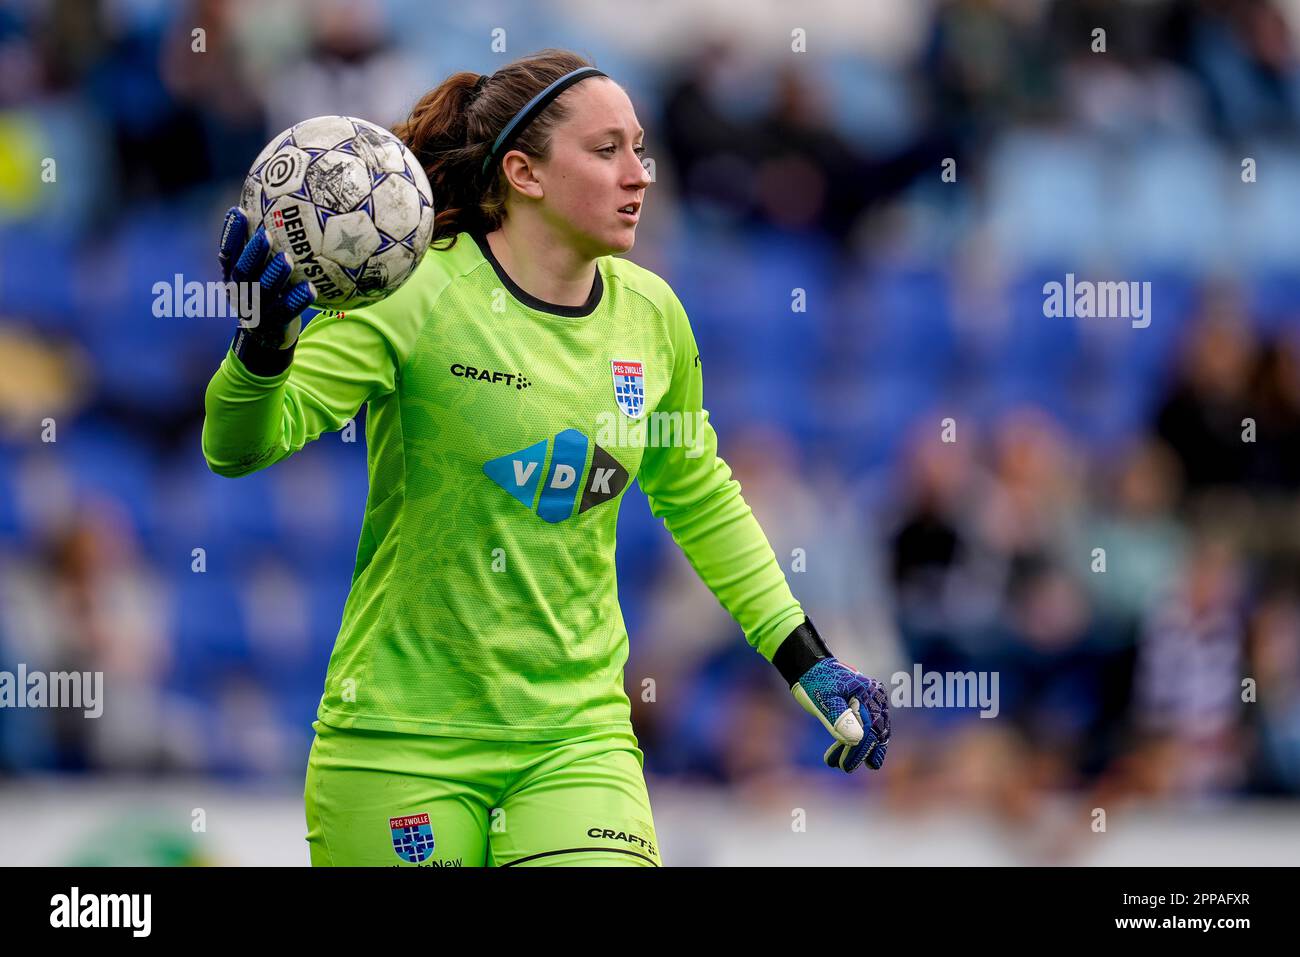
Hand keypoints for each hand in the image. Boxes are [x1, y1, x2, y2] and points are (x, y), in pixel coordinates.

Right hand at [217, 206, 315, 349]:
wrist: (268, 336)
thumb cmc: (269, 293)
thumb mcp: (260, 272)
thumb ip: (264, 248)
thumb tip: (283, 206)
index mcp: (233, 277)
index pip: (227, 252)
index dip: (230, 233)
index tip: (238, 210)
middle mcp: (240, 293)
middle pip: (242, 271)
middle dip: (252, 252)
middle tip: (265, 234)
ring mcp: (256, 310)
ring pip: (263, 291)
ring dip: (274, 274)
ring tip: (287, 259)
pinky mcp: (273, 325)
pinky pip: (287, 312)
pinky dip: (297, 300)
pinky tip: (311, 289)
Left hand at [791, 657, 890, 771]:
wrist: (809, 667)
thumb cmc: (815, 681)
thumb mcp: (825, 700)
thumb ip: (840, 718)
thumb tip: (858, 740)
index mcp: (870, 693)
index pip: (869, 729)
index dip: (859, 751)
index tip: (846, 766)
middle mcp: (876, 698)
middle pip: (875, 732)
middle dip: (860, 753)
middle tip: (845, 768)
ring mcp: (872, 702)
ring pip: (871, 732)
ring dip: (857, 750)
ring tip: (841, 764)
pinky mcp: (864, 707)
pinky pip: (865, 728)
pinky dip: (854, 742)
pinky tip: (841, 753)